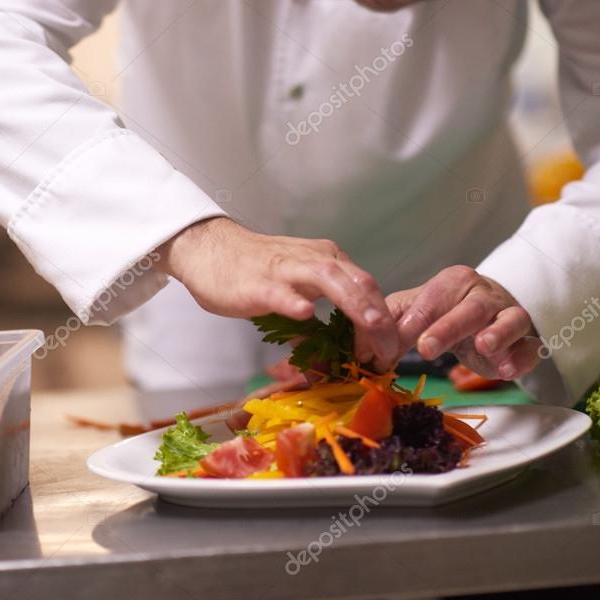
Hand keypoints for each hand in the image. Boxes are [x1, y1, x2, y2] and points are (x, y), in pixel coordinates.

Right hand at [158, 217, 400, 367]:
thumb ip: (320, 311)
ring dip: (353, 302)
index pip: (366, 287)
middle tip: (390, 351)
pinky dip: (294, 300)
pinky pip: (280, 291)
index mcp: (328, 260)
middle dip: (379, 317)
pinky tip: (305, 312)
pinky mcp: (259, 283)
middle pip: (358, 282)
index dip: (383, 319)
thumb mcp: (297, 287)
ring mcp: (287, 269)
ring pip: (328, 279)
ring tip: (370, 324)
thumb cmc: (254, 270)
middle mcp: (314, 259)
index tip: (389, 351)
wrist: (210, 248)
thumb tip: (339, 349)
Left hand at [386, 265, 539, 380]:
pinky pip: (530, 346)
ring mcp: (509, 316)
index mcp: (454, 282)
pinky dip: (522, 357)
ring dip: (498, 333)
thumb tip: (365, 350)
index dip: (416, 319)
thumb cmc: (445, 311)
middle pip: (470, 307)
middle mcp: (484, 295)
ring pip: (509, 320)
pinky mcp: (526, 341)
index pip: (434, 297)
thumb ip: (390, 326)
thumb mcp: (413, 312)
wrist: (486, 314)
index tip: (400, 339)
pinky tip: (508, 369)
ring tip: (484, 347)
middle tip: (426, 348)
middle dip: (448, 327)